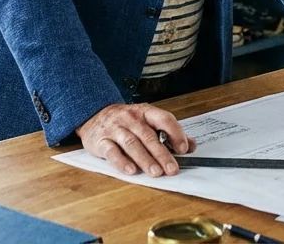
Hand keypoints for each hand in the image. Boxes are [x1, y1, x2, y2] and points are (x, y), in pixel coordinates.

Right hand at [74, 103, 196, 177]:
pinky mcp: (101, 141)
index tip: (183, 148)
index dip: (175, 133)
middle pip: (148, 136)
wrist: (92, 115)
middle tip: (172, 169)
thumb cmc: (124, 121)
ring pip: (132, 143)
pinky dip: (122, 162)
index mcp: (144, 111)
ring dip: (145, 159)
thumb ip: (168, 133)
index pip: (163, 119)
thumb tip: (191, 145)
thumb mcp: (146, 121)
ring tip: (156, 172)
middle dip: (162, 153)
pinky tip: (131, 171)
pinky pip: (112, 151)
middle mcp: (130, 118)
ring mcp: (115, 129)